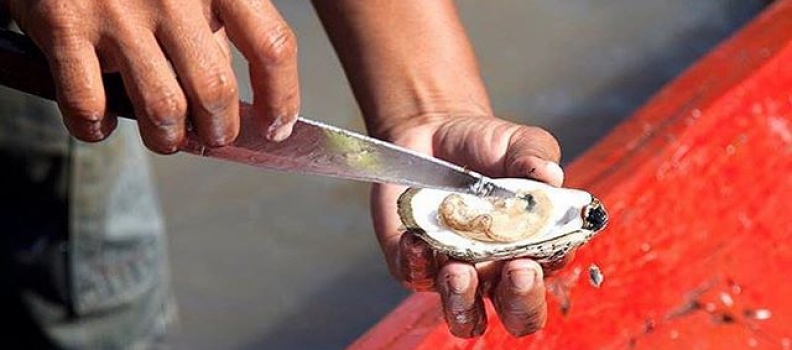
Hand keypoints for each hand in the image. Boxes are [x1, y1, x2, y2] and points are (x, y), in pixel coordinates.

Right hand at [8, 0, 298, 152]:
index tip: (275, 128)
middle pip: (215, 90)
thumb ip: (219, 26)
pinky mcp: (64, 25)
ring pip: (161, 110)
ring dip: (167, 139)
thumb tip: (251, 101)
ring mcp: (117, 10)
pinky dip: (97, 127)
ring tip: (166, 136)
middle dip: (219, 130)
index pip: (271, 47)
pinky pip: (89, 105)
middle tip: (213, 135)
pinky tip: (102, 121)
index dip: (280, 98)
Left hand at [371, 115, 566, 337]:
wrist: (434, 133)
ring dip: (463, 301)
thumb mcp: (518, 142)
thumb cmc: (487, 146)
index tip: (532, 259)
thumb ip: (536, 156)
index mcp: (532, 247)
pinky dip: (416, 263)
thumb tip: (549, 174)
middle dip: (519, 303)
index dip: (542, 280)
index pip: (547, 278)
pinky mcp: (413, 263)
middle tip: (514, 270)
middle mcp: (497, 270)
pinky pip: (415, 277)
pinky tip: (417, 238)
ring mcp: (454, 271)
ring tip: (458, 270)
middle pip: (517, 315)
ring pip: (465, 315)